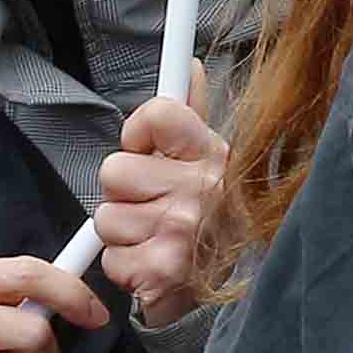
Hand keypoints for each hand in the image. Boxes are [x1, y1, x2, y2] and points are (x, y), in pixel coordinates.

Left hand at [93, 90, 229, 325]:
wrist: (247, 286)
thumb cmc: (215, 218)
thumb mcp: (211, 160)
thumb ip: (192, 111)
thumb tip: (187, 66)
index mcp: (210, 153)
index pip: (154, 114)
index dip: (137, 133)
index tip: (146, 150)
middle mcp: (199, 189)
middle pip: (113, 171)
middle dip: (125, 194)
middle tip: (155, 206)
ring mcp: (179, 231)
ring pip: (105, 218)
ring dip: (124, 234)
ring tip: (157, 238)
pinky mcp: (160, 271)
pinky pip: (110, 260)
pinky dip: (126, 269)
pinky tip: (155, 265)